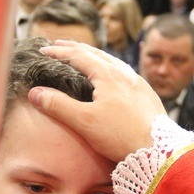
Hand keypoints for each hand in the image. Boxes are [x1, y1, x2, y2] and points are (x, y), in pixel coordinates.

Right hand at [30, 41, 165, 162]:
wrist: (158, 149)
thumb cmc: (120, 135)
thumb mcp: (83, 121)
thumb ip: (58, 105)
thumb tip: (35, 92)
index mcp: (108, 75)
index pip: (78, 56)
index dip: (59, 52)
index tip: (44, 50)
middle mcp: (124, 73)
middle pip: (96, 53)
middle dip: (76, 48)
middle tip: (59, 44)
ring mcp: (138, 82)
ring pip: (112, 61)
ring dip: (94, 55)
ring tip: (83, 55)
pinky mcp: (147, 94)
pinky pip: (124, 72)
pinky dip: (110, 67)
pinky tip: (111, 75)